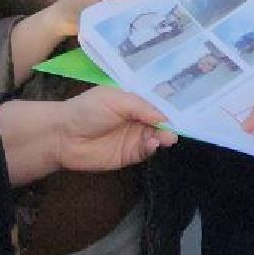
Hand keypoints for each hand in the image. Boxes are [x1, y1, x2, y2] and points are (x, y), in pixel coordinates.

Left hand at [0, 88, 175, 186]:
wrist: (63, 136)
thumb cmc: (87, 110)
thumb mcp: (115, 99)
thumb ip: (141, 106)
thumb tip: (165, 116)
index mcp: (134, 99)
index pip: (158, 101)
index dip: (172, 103)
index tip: (190, 105)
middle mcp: (138, 117)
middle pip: (162, 120)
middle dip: (172, 122)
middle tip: (176, 127)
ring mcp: (135, 136)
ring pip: (158, 136)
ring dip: (163, 136)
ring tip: (164, 137)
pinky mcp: (130, 154)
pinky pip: (147, 150)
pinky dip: (152, 147)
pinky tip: (152, 144)